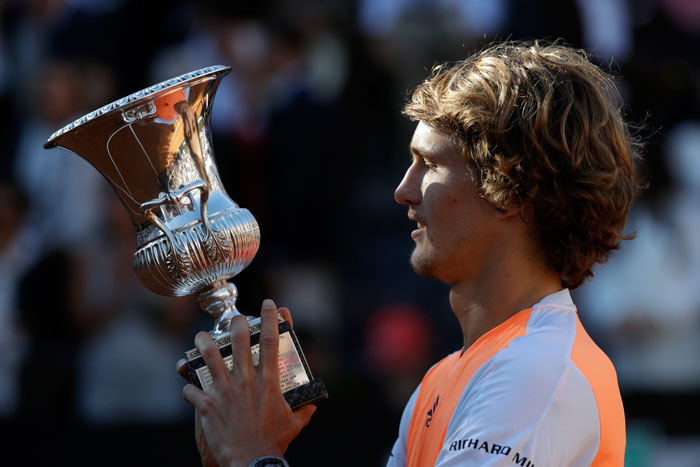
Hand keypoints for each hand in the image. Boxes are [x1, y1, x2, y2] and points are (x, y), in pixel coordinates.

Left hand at [179, 300, 315, 466]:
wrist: (251, 462)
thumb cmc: (273, 443)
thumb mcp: (294, 423)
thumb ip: (304, 411)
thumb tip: (313, 405)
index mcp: (268, 381)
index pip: (271, 341)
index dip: (270, 318)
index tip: (269, 304)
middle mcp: (246, 380)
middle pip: (238, 340)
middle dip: (235, 324)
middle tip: (234, 320)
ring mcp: (224, 391)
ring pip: (209, 356)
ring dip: (202, 344)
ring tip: (200, 339)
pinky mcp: (207, 405)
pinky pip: (192, 389)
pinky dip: (190, 387)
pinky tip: (190, 389)